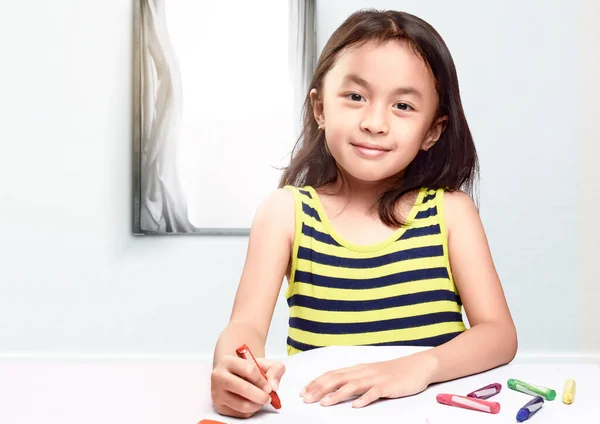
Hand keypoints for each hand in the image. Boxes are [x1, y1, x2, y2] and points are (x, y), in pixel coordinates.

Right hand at [211, 354, 285, 417]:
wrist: (233, 375)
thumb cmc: (248, 369)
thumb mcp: (264, 363)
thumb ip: (275, 369)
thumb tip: (274, 386)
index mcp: (228, 361)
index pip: (249, 370)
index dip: (262, 381)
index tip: (269, 387)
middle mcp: (218, 376)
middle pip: (243, 388)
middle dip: (261, 396)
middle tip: (268, 398)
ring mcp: (217, 393)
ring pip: (242, 404)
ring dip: (257, 405)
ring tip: (261, 401)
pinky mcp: (219, 407)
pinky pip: (240, 414)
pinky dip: (250, 411)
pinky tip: (251, 403)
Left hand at [299, 352, 436, 407]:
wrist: (416, 366)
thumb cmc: (391, 372)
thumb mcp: (369, 374)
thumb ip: (353, 379)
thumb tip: (332, 389)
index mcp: (357, 369)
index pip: (332, 374)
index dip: (316, 382)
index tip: (303, 391)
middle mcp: (363, 372)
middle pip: (337, 379)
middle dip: (319, 389)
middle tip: (306, 399)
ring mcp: (375, 379)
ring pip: (352, 386)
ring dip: (336, 395)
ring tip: (324, 403)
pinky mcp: (388, 386)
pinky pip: (374, 393)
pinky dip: (364, 399)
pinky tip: (356, 406)